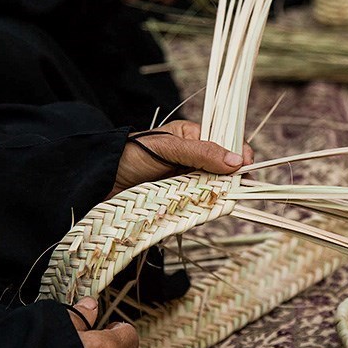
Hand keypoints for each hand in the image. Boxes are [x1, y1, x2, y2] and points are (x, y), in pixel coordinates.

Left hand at [107, 119, 254, 198]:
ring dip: (215, 196)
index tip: (246, 170)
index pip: (228, 143)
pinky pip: (199, 205)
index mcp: (194, 137)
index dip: (240, 156)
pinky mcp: (179, 200)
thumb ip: (203, 153)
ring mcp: (187, 180)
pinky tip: (198, 210)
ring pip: (214, 190)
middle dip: (230, 181)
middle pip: (225, 170)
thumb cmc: (132, 154)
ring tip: (213, 200)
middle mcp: (194, 158)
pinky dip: (201, 209)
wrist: (102, 178)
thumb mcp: (171, 149)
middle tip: (233, 189)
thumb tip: (237, 162)